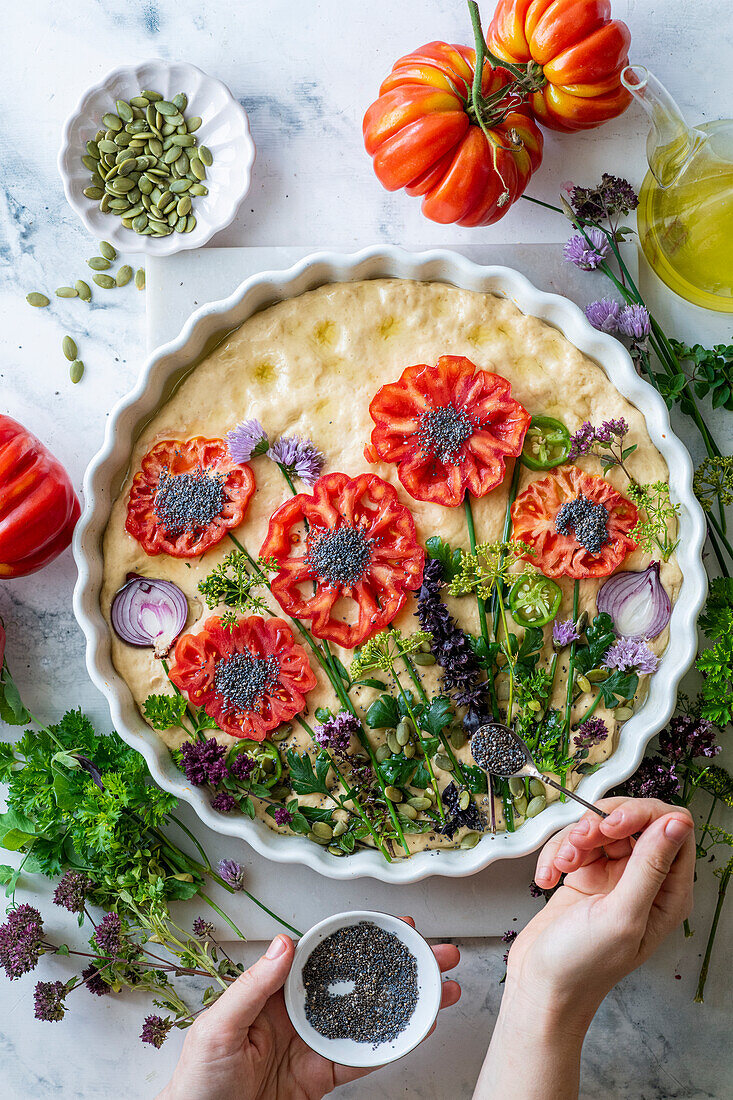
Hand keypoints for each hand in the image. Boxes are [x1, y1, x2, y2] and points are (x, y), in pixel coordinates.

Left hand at [158, 918, 459, 1099]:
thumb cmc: (195, 1083)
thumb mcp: (218, 1028)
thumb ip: (253, 987)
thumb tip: (284, 944)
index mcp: (272, 992)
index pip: (323, 957)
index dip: (360, 939)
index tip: (392, 926)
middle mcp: (298, 1014)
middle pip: (356, 984)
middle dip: (398, 967)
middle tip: (436, 953)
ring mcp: (313, 1046)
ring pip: (368, 1019)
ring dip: (407, 1003)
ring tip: (442, 989)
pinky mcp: (320, 1080)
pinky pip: (362, 1060)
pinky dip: (393, 1045)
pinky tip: (418, 1029)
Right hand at [473, 797, 693, 1099]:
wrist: (540, 987)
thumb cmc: (582, 966)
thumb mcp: (621, 916)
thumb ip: (650, 866)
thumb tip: (677, 823)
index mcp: (669, 892)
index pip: (673, 826)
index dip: (641, 816)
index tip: (611, 827)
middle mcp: (645, 880)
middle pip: (634, 819)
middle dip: (601, 823)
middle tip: (581, 841)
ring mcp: (614, 876)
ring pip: (600, 826)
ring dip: (574, 839)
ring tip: (562, 866)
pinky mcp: (585, 875)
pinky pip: (573, 842)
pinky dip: (557, 852)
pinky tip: (548, 877)